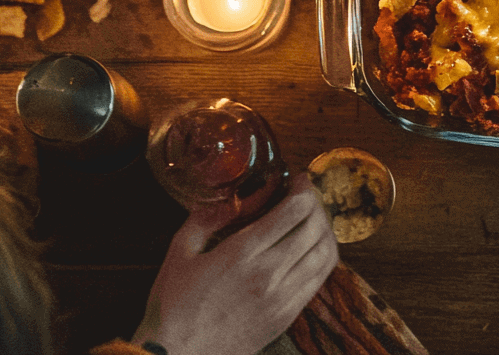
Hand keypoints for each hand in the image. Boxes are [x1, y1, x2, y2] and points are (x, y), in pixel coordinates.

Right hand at [132, 175, 338, 354]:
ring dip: (325, 231)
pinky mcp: (287, 316)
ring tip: (314, 221)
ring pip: (325, 254)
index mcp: (241, 253)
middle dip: (317, 205)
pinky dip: (323, 258)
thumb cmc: (173, 306)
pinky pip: (319, 280)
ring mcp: (282, 298)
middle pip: (315, 228)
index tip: (300, 181)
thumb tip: (229, 198)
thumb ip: (205, 219)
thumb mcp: (180, 252)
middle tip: (308, 197)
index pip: (294, 211)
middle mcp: (268, 274)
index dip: (304, 189)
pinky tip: (311, 250)